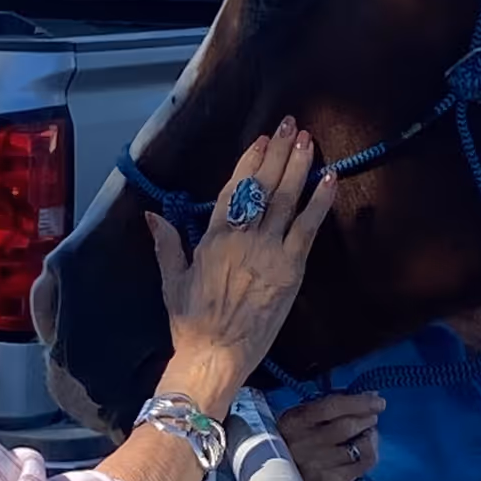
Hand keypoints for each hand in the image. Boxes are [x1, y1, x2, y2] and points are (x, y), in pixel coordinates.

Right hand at [145, 119, 335, 406]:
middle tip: (291, 125)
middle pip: (264, 186)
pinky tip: (329, 179)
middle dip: (278, 153)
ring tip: (308, 140)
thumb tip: (151, 215)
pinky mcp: (291, 271)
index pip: (235, 189)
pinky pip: (308, 229)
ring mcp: (270, 252)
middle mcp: (243, 238)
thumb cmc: (191, 323)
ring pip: (287, 200)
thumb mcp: (172, 281)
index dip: (250, 162)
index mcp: (214, 238)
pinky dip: (319, 203)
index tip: (261, 141)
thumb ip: (167, 244)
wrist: (215, 356)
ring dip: (299, 167)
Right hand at [278, 390, 384, 480]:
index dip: (359, 401)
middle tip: (372, 418)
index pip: (332, 406)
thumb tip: (367, 396)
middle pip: (348, 425)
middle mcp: (302, 444)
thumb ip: (327, 408)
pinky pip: (362, 464)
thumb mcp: (301, 424)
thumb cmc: (298, 451)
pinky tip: (363, 454)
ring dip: (370, 438)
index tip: (377, 400)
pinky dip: (368, 455)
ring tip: (366, 436)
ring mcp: (317, 465)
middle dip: (367, 419)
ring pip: (359, 445)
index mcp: (293, 422)